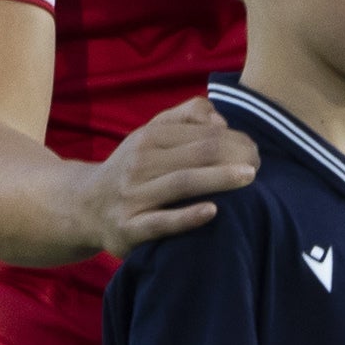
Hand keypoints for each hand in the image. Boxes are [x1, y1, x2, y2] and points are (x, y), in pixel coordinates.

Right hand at [86, 96, 255, 252]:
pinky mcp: (129, 228)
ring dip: (219, 178)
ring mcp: (133, 197)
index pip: (202, 134)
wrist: (84, 205)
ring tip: (250, 176)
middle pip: (197, 155)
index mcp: (148, 139)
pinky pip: (160, 223)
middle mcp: (139, 165)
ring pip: (181, 183)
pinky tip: (213, 211)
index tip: (255, 149)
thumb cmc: (135, 168)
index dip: (235, 139)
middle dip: (234, 156)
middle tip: (260, 164)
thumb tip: (220, 119)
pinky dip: (187, 217)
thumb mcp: (152, 134)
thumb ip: (186, 116)